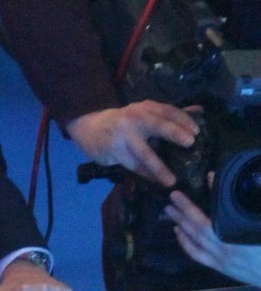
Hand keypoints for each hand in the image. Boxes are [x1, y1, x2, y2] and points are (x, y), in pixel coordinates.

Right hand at [64, 100, 197, 186]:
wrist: (91, 128)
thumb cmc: (126, 122)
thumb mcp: (145, 113)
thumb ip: (169, 114)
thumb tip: (199, 112)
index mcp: (145, 109)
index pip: (167, 111)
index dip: (182, 119)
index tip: (197, 131)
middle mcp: (134, 119)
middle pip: (156, 126)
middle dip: (173, 133)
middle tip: (190, 143)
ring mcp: (123, 137)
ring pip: (143, 153)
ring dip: (158, 168)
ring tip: (171, 181)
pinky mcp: (114, 152)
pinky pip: (133, 166)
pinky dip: (146, 175)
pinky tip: (157, 182)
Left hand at [164, 190, 260, 285]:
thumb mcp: (260, 224)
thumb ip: (251, 206)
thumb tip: (221, 183)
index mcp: (234, 239)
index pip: (203, 221)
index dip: (189, 207)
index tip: (178, 193)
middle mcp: (224, 250)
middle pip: (195, 230)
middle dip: (181, 213)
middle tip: (170, 199)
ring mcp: (221, 261)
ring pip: (194, 243)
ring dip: (180, 225)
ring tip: (169, 212)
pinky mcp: (223, 268)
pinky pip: (198, 256)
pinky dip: (186, 244)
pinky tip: (179, 234)